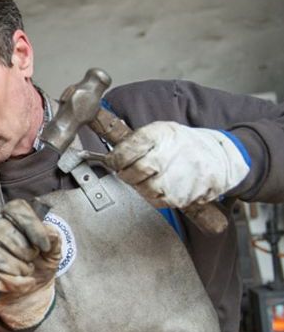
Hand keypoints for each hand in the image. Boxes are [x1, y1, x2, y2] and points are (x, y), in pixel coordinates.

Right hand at [0, 200, 60, 329]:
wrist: (32, 294)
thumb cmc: (40, 266)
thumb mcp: (53, 252)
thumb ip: (54, 238)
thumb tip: (50, 234)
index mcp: (11, 218)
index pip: (15, 208)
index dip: (32, 226)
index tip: (44, 246)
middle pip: (4, 232)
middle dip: (25, 253)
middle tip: (31, 261)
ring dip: (19, 271)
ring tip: (24, 273)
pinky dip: (9, 285)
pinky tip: (16, 286)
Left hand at [105, 122, 249, 208]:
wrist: (220, 157)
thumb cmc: (186, 144)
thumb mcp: (162, 130)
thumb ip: (136, 140)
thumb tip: (110, 151)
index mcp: (160, 135)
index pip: (125, 150)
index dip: (114, 158)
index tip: (114, 160)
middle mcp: (166, 156)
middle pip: (130, 172)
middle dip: (125, 173)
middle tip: (130, 170)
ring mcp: (174, 178)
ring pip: (141, 189)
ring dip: (139, 185)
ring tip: (149, 177)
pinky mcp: (180, 196)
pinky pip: (155, 200)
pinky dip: (152, 195)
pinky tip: (160, 185)